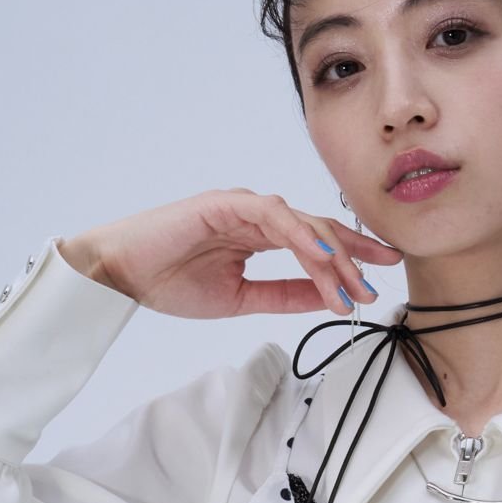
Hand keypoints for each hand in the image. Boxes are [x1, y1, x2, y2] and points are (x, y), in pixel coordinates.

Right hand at [58, 188, 403, 320]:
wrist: (122, 274)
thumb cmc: (170, 281)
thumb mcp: (242, 299)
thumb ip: (284, 295)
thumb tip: (326, 299)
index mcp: (260, 236)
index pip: (317, 242)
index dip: (351, 258)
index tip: (379, 277)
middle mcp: (257, 216)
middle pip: (320, 229)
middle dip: (355, 256)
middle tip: (378, 284)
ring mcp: (242, 206)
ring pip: (303, 224)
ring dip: (332, 256)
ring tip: (352, 287)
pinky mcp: (225, 203)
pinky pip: (274, 216)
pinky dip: (301, 234)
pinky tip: (322, 255)